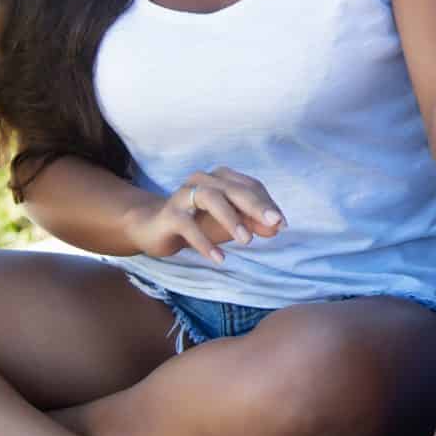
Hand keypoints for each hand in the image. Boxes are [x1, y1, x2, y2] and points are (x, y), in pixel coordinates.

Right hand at [125, 166, 285, 264]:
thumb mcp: (228, 224)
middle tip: (274, 224)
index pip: (250, 186)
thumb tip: (278, 227)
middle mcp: (203, 179)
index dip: (267, 204)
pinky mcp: (169, 214)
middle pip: (234, 189)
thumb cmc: (198, 223)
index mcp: (221, 178)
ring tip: (247, 241)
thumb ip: (252, 223)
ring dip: (231, 219)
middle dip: (256, 206)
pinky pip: (188, 225)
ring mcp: (184, 194)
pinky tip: (219, 258)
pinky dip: (205, 242)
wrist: (154, 228)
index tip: (281, 224)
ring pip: (211, 198)